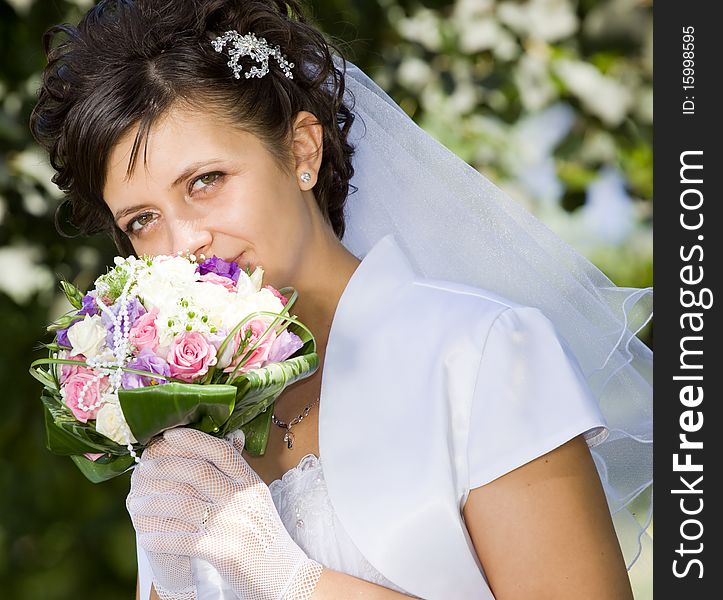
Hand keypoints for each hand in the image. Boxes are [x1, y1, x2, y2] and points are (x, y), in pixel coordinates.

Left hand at [127, 428, 323, 599]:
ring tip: (137, 504)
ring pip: (183, 505)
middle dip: (165, 467)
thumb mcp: (259, 500)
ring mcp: (234, 525)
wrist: (285, 577)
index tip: (170, 434)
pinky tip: (146, 536)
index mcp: (252, 484)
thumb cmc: (267, 537)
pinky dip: (159, 537)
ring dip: (153, 504)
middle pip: (198, 472)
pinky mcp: (223, 552)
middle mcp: (244, 500)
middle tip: (144, 468)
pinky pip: (181, 540)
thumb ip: (240, 474)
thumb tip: (232, 437)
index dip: (194, 440)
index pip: (221, 452)